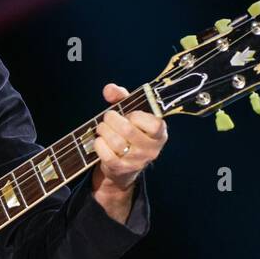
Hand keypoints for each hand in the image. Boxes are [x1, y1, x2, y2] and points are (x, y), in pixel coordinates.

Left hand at [90, 83, 167, 220]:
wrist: (124, 168)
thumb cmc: (129, 134)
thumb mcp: (130, 114)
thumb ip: (122, 98)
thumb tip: (109, 89)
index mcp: (160, 134)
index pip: (154, 124)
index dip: (137, 116)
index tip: (130, 115)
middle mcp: (151, 150)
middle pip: (128, 130)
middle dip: (112, 119)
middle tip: (107, 118)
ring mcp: (137, 161)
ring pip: (116, 142)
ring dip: (103, 130)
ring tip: (102, 128)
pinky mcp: (121, 169)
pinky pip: (107, 155)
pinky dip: (99, 144)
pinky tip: (99, 140)